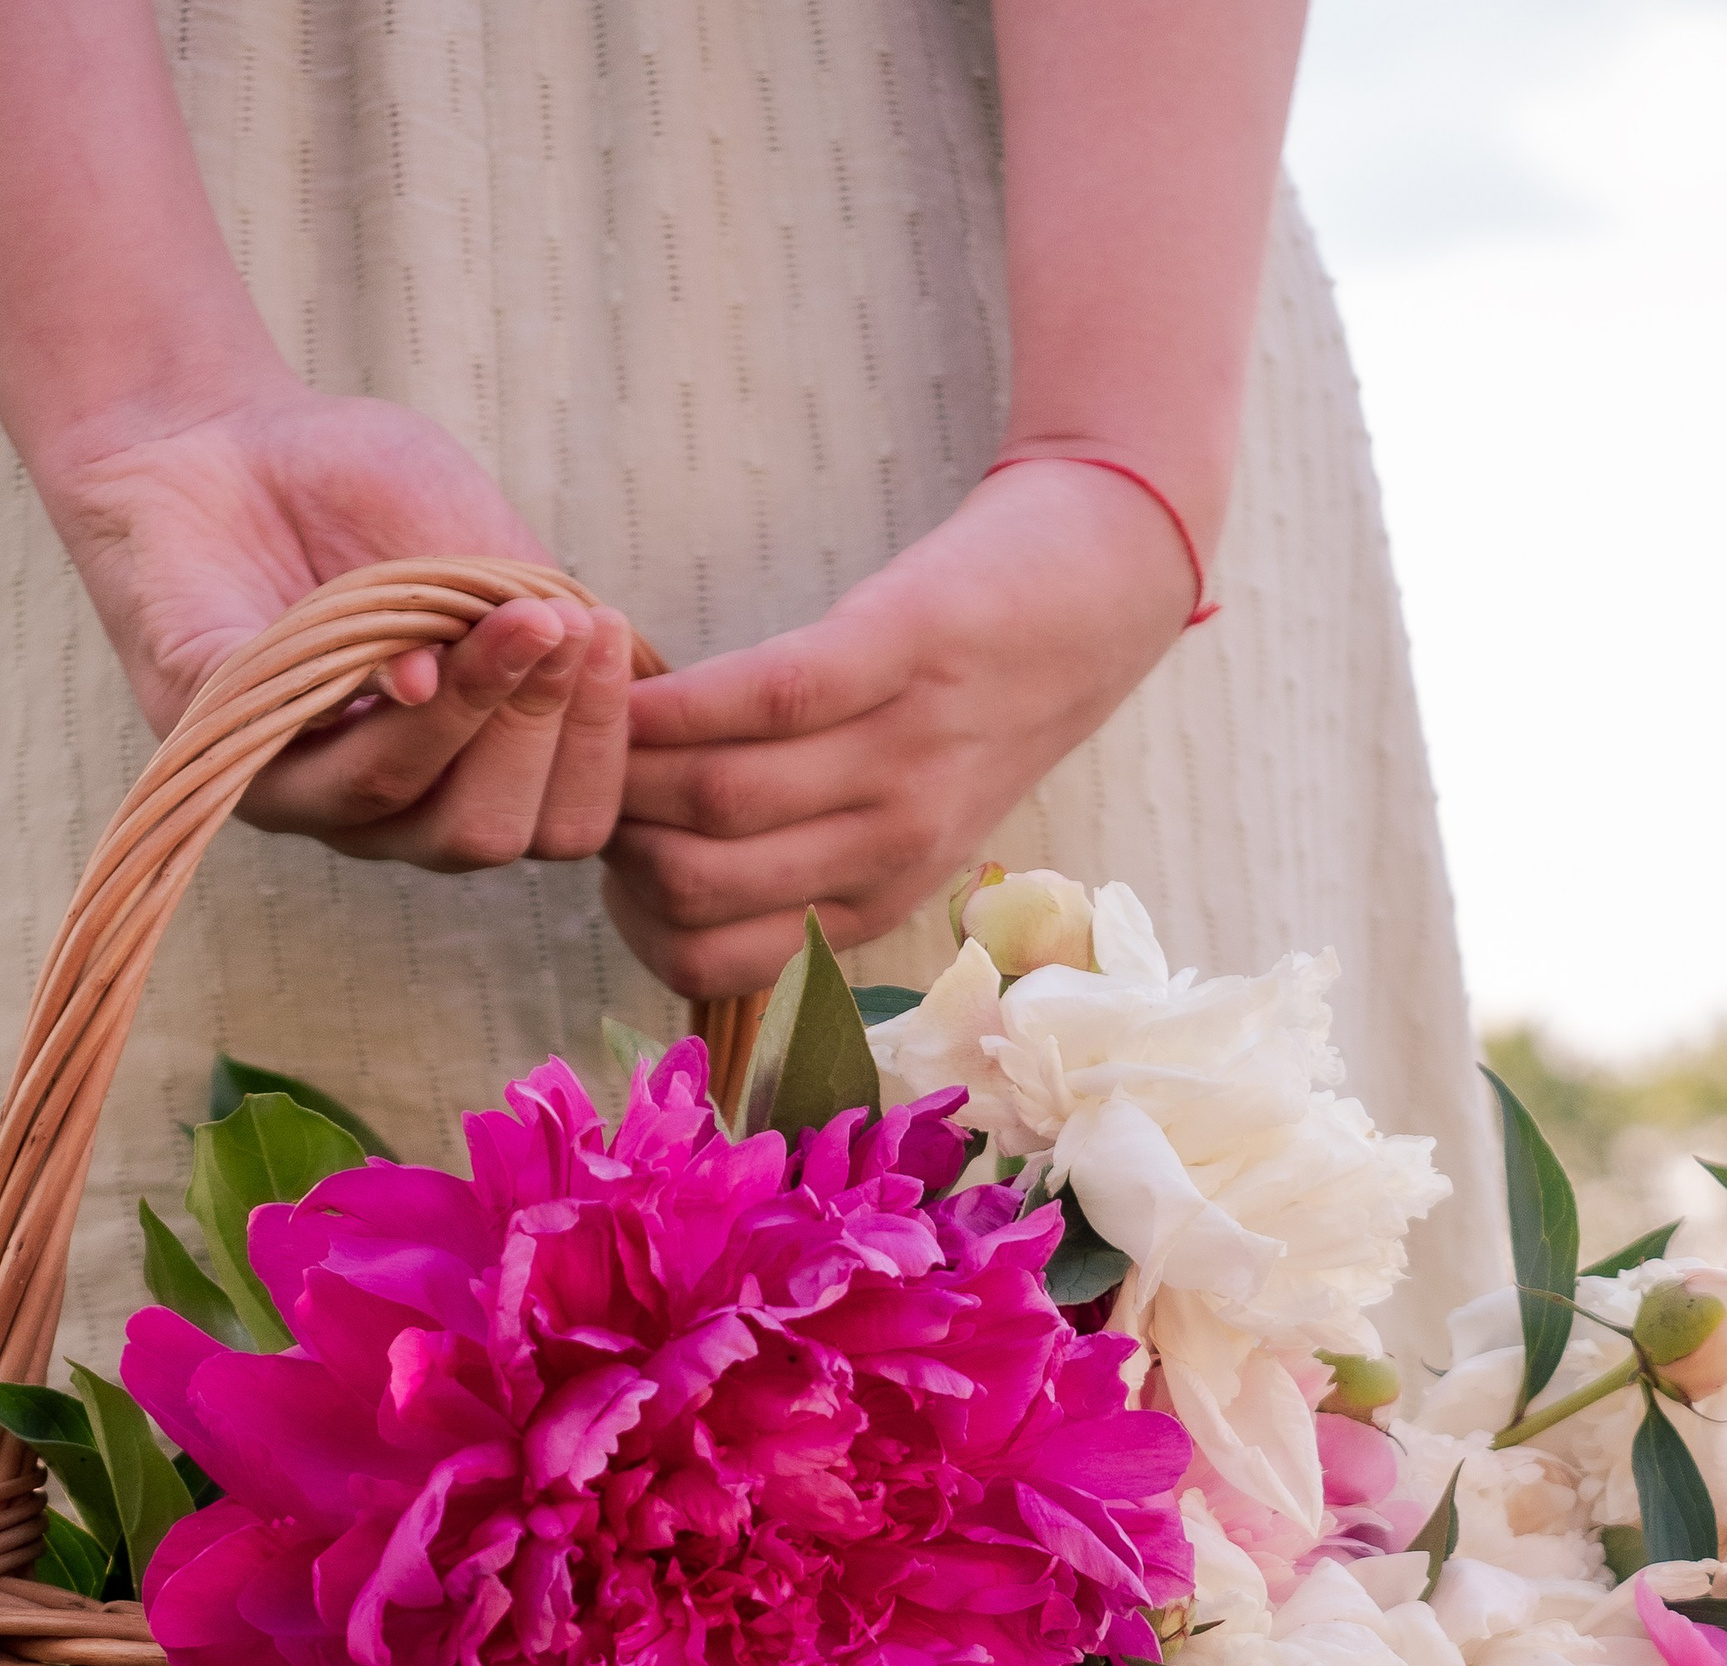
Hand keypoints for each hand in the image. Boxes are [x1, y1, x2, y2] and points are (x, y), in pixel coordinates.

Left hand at [48, 385, 632, 865]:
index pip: (559, 824)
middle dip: (546, 732)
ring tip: (519, 621)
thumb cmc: (361, 494)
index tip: (608, 632)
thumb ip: (533, 620)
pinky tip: (416, 643)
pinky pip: (305, 746)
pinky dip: (374, 700)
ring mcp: (294, 788)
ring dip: (477, 713)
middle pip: (494, 836)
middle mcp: (383, 811)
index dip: (602, 748)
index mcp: (463, 780)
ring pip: (404, 805)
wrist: (220, 429)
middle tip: (563, 625)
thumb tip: (562, 671)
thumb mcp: (481, 547)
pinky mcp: (215, 738)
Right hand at [604, 461, 1197, 998]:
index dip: (635, 920)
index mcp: (880, 897)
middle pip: (702, 887)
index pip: (722, 961)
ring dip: (628, 765)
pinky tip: (630, 676)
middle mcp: (892, 847)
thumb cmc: (978, 708)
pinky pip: (764, 698)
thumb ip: (805, 856)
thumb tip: (663, 866)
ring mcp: (901, 756)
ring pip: (721, 801)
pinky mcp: (900, 655)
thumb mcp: (903, 820)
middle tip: (584, 780)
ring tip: (586, 724)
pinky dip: (679, 696)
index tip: (606, 860)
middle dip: (614, 842)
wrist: (1096, 598)